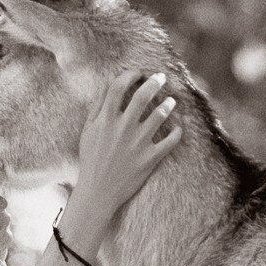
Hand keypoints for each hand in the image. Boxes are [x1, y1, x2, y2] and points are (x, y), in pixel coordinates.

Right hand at [66, 71, 181, 250]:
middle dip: (155, 82)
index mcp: (105, 120)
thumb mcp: (88, 131)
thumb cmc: (91, 159)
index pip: (119, 86)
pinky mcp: (150, 158)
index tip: (138, 74)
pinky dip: (178, 132)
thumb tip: (109, 84)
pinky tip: (178, 128)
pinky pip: (171, 140)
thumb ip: (98, 107)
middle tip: (161, 78)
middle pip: (143, 96)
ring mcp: (138, 143)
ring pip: (160, 114)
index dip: (130, 75)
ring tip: (171, 101)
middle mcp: (123, 128)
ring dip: (169, 104)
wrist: (98, 192)